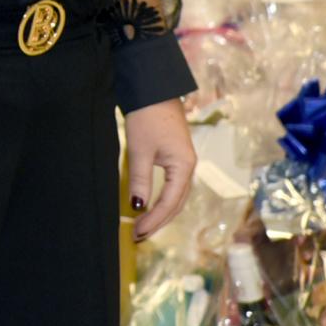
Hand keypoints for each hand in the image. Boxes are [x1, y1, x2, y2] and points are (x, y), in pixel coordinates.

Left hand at [126, 98, 195, 240]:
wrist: (154, 89)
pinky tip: (150, 206)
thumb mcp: (140, 150)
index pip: (170, 202)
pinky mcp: (177, 157)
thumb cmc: (147, 117)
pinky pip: (173, 186)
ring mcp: (184, 162)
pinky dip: (162, 200)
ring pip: (176, 196)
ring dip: (161, 213)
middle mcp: (189, 167)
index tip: (137, 232)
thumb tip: (138, 207)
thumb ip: (141, 180)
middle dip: (159, 221)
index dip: (154, 220)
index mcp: (184, 167)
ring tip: (143, 227)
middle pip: (177, 204)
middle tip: (139, 236)